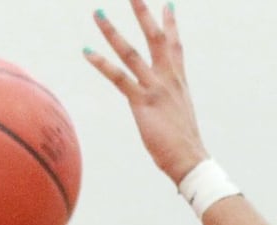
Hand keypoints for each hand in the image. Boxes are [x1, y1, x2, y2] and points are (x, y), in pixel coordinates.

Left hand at [84, 0, 208, 185]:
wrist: (190, 158)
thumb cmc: (183, 147)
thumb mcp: (178, 120)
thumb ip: (170, 109)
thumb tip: (166, 115)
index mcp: (178, 81)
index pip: (175, 46)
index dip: (171, 24)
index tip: (167, 5)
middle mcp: (168, 78)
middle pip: (155, 37)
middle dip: (143, 13)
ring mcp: (155, 88)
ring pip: (132, 52)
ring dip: (112, 31)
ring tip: (98, 13)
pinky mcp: (142, 102)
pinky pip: (118, 78)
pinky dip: (101, 64)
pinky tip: (86, 51)